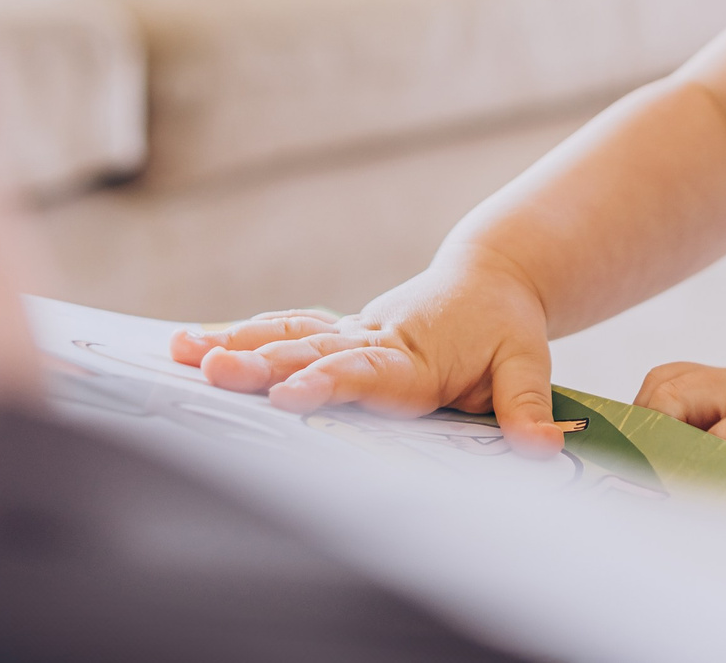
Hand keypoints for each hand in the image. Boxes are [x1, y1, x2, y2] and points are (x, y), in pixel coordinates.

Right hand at [167, 248, 567, 453]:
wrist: (492, 276)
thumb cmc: (506, 327)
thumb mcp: (527, 363)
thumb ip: (525, 407)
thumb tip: (544, 449)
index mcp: (415, 356)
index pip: (367, 372)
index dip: (328, 383)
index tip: (288, 395)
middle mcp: (374, 339)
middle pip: (313, 352)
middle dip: (261, 364)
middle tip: (214, 372)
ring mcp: (352, 332)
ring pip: (289, 335)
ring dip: (237, 342)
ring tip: (182, 350)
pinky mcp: (339, 333)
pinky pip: (286, 330)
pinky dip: (239, 332)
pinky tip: (189, 341)